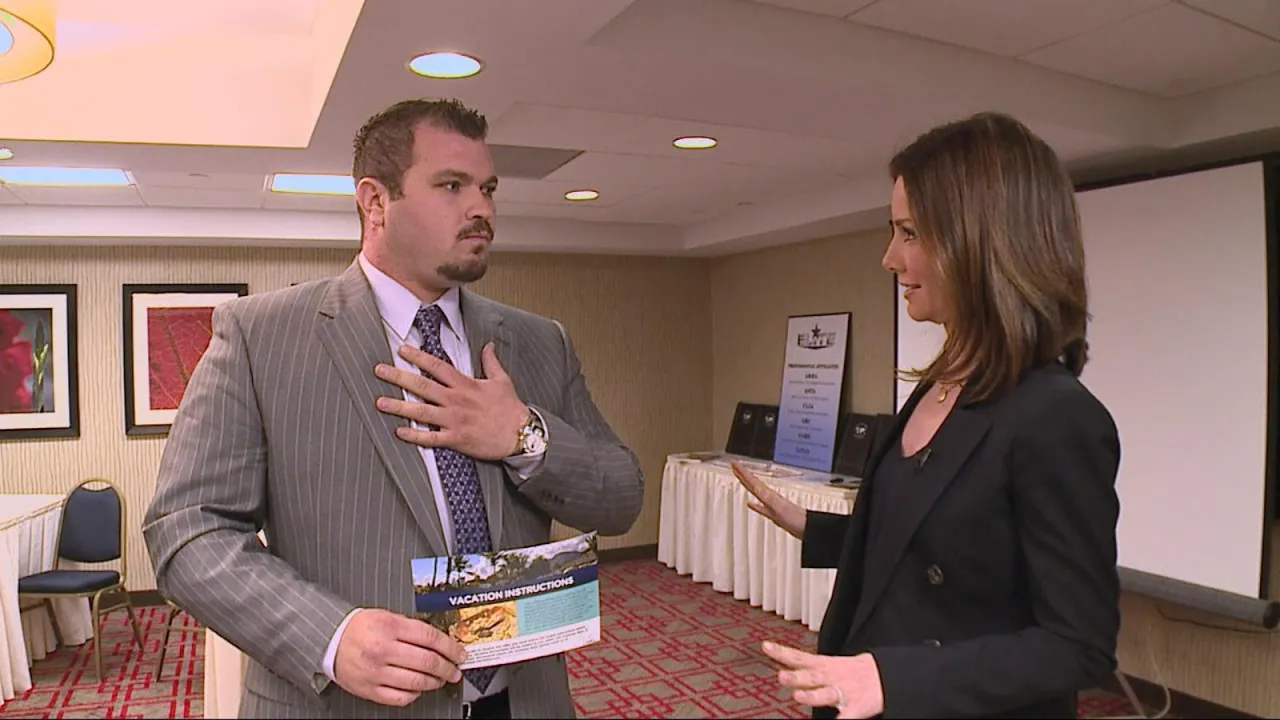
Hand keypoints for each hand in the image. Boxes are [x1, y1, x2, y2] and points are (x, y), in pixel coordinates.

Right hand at [333, 609, 465, 706]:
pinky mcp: (370, 689)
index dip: (451, 648)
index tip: (459, 654)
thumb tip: (440, 641)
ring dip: (435, 682)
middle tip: (455, 670)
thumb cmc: (359, 627)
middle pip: (427, 661)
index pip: (431, 638)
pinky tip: (419, 688)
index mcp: (390, 627)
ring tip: (440, 679)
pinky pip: (400, 697)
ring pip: (417, 681)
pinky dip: (415, 694)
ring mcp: (377, 671)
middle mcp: (384, 650)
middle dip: (448, 668)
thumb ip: (412, 628)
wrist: (330, 639)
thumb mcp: (386, 616)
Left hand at [374, 342, 528, 460]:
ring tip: (380, 402)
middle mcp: (456, 401)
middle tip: (379, 370)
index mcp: (466, 385)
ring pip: (421, 412)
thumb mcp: (502, 380)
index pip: (437, 366)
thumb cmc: (511, 408)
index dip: (418, 357)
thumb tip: (488, 345)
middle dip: (399, 377)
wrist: (520, 435)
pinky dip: (414, 436)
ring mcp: (454, 420)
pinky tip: (399, 432)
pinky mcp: (456, 439)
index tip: (402, 350)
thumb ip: (491, 362)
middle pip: (422, 386)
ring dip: (399, 407)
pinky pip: (431, 438)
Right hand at [731, 461, 806, 538]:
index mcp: (769, 496)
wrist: (809, 528)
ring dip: (748, 485)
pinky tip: (750, 504)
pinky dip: (754, 504)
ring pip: (756, 492)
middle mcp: (770, 498)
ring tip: (740, 478)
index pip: (753, 482)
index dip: (743, 473)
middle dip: (743, 475)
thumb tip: (755, 493)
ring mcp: (772, 506)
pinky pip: (761, 507)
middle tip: (734, 466)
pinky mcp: (775, 514)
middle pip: (754, 484)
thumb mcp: (779, 510)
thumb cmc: (796, 519)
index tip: (734, 463)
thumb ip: (767, 501)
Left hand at [762, 641, 884, 718]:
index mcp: (825, 666)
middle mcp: (832, 678)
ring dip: (811, 695)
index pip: (800, 657)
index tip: (766, 646)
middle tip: (781, 676)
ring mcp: (844, 692)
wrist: (887, 675)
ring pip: (825, 694)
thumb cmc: (855, 671)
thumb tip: (783, 664)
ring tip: (798, 695)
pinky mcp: (857, 707)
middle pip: (811, 675)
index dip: (782, 652)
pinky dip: (841, 719)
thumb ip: (808, 667)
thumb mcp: (831, 664)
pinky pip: (847, 716)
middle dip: (796, 676)